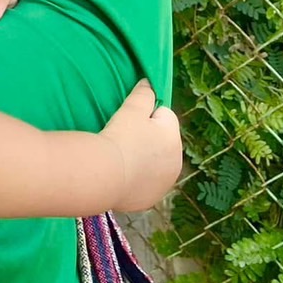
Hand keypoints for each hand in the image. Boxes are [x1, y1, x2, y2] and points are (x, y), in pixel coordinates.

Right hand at [99, 82, 182, 212]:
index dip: (146, 115)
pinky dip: (137, 179)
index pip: (165, 116)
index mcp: (174, 137)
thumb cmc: (121, 136)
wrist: (106, 175)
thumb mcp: (132, 109)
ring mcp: (164, 184)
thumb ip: (144, 93)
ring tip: (122, 158)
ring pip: (155, 164)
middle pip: (162, 142)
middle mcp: (176, 162)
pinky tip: (122, 175)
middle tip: (124, 139)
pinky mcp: (151, 199)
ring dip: (144, 160)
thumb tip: (149, 82)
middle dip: (148, 139)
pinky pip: (145, 183)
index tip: (130, 121)